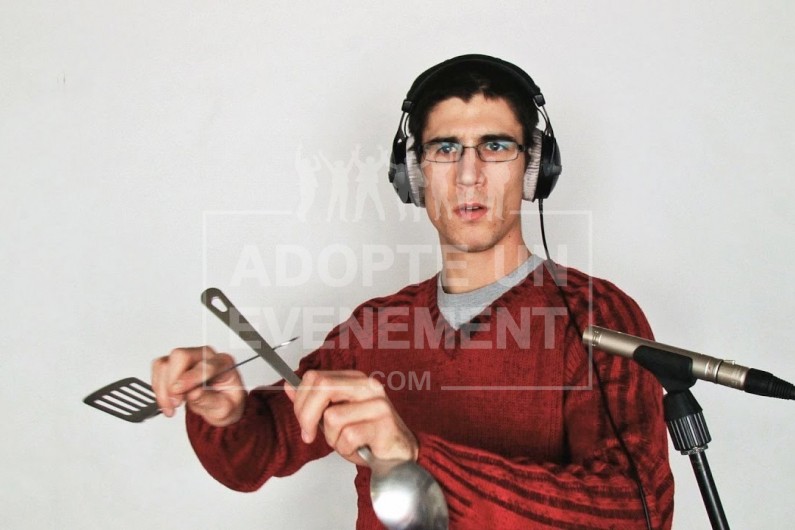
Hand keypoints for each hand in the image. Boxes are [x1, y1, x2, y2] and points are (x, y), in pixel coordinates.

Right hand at [151, 346, 245, 426]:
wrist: (220, 405)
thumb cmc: (226, 403)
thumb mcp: (225, 409)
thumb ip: (209, 400)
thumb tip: (193, 394)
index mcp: (223, 363)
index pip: (206, 365)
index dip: (190, 378)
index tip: (178, 392)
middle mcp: (206, 356)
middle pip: (181, 356)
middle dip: (172, 381)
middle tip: (175, 403)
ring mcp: (189, 358)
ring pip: (165, 363)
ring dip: (163, 388)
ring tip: (171, 407)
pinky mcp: (174, 364)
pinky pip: (159, 369)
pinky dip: (158, 387)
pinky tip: (166, 400)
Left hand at [284, 370, 417, 464]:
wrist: (398, 456)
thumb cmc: (367, 436)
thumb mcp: (336, 416)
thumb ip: (314, 402)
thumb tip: (289, 387)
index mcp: (354, 379)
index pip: (315, 377)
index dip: (300, 400)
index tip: (302, 421)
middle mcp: (367, 385)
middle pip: (321, 386)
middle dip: (306, 415)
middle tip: (309, 434)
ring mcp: (377, 403)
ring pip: (332, 416)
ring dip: (332, 438)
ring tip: (346, 442)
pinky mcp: (383, 424)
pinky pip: (348, 436)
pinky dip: (347, 449)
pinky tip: (358, 449)